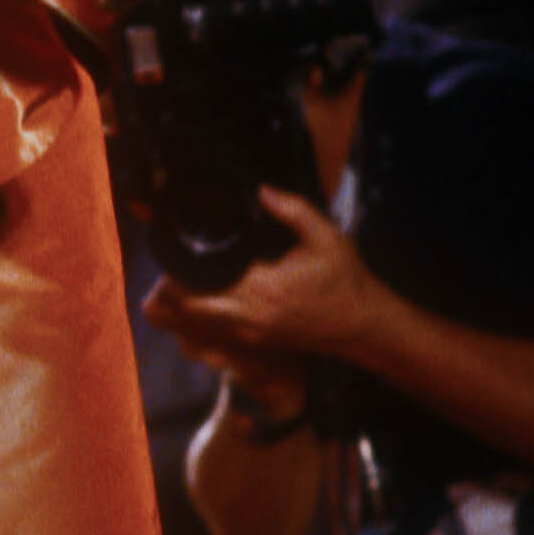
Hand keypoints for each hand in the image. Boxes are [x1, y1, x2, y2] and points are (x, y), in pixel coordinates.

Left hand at [144, 188, 377, 371]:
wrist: (362, 325)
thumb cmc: (344, 279)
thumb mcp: (325, 236)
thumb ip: (292, 209)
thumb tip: (261, 190)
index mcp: (263, 287)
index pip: (201, 281)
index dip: (177, 267)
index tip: (173, 247)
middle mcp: (250, 315)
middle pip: (187, 308)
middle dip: (171, 287)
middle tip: (172, 262)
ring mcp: (250, 334)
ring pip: (196, 325)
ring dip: (183, 305)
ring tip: (181, 279)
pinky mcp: (254, 344)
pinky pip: (214, 332)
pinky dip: (201, 318)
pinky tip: (205, 297)